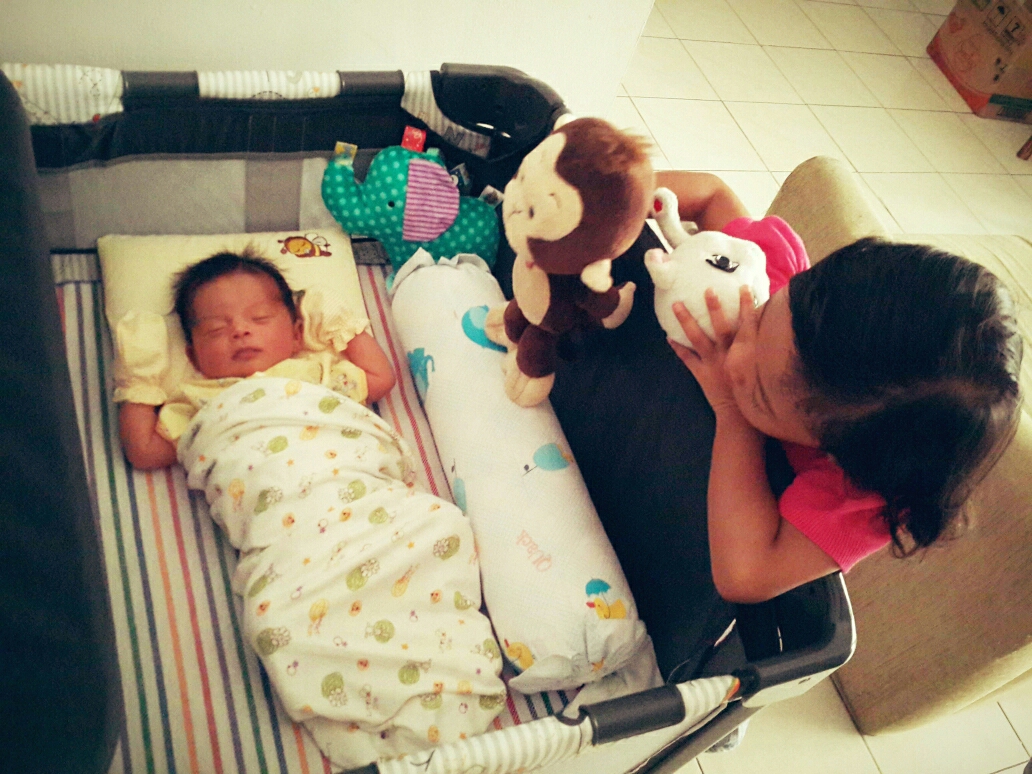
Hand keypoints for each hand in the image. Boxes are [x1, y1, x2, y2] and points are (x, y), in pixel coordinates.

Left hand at [668, 286, 750, 415]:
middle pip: (721, 327)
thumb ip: (757, 349)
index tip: (744, 288)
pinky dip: (677, 348)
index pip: (748, 323)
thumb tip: (759, 330)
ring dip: (686, 321)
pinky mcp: (701, 373)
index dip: (747, 305)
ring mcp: (713, 363)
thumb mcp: (760, 367)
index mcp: (745, 351)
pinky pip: (686, 359)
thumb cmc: (753, 390)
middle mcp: (728, 354)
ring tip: (677, 305)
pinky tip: (668, 337)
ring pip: (698, 338)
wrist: (740, 416)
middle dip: (714, 308)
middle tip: (707, 290)